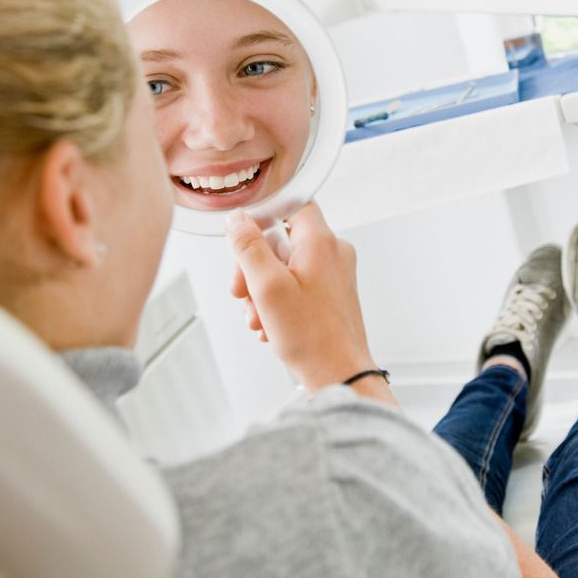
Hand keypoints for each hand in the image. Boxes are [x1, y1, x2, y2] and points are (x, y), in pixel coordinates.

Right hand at [226, 202, 375, 393]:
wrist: (339, 375)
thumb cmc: (312, 337)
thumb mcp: (267, 287)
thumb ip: (249, 247)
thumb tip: (237, 220)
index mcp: (321, 241)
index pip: (291, 202)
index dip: (262, 217)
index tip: (244, 238)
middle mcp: (333, 252)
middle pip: (281, 239)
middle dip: (254, 267)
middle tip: (243, 292)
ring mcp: (334, 273)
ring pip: (285, 266)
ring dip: (263, 290)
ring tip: (259, 317)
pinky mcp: (331, 293)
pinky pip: (296, 284)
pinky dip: (278, 301)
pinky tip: (271, 325)